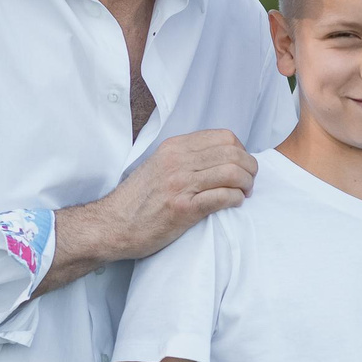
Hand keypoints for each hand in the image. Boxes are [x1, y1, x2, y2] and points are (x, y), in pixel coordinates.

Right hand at [99, 131, 256, 259]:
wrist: (112, 225)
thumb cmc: (137, 200)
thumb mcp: (158, 166)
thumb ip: (184, 158)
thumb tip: (217, 157)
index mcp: (174, 147)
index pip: (224, 137)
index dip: (241, 150)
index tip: (241, 165)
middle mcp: (177, 161)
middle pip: (232, 153)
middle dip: (249, 168)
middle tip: (249, 182)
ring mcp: (180, 184)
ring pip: (232, 173)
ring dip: (246, 184)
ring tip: (244, 193)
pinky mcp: (183, 208)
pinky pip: (222, 197)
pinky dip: (236, 199)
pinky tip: (234, 204)